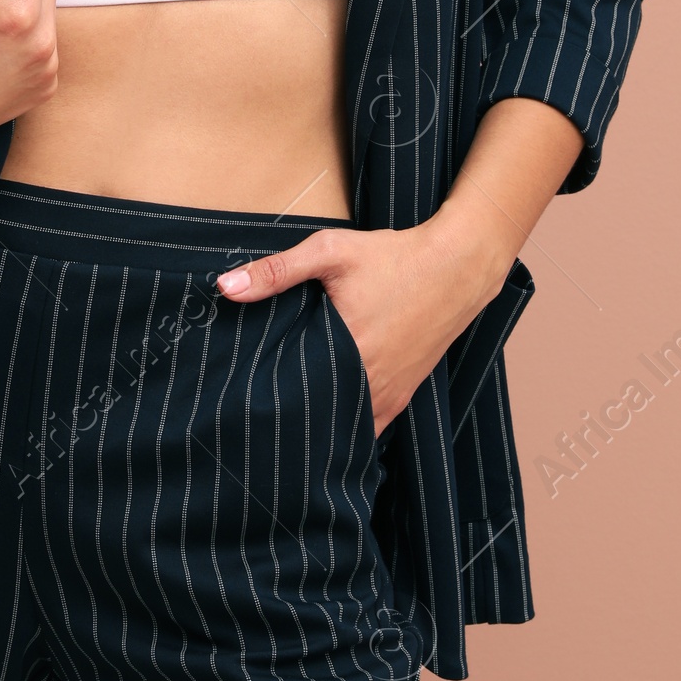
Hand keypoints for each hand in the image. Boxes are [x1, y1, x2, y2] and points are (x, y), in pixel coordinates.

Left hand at [215, 217, 504, 435]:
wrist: (456, 267)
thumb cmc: (392, 257)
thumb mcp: (330, 252)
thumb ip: (276, 271)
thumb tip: (224, 288)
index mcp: (346, 350)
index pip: (291, 393)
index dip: (264, 397)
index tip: (241, 398)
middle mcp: (369, 382)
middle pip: (315, 415)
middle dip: (286, 415)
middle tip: (255, 413)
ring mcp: (388, 395)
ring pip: (343, 429)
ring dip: (317, 425)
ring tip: (285, 418)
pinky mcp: (402, 396)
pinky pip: (368, 428)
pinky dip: (346, 427)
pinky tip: (324, 418)